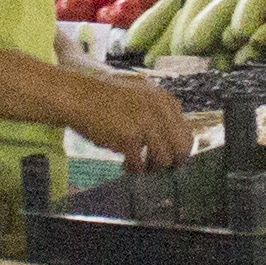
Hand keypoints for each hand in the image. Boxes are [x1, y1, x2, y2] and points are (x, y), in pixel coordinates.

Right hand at [67, 70, 195, 172]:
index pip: (186, 134)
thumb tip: (172, 144)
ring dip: (150, 168)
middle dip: (171, 163)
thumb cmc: (106, 97)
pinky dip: (133, 169)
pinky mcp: (129, 137)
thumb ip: (159, 114)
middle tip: (158, 168)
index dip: (178, 151)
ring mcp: (146, 124)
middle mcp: (160, 111)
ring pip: (162, 160)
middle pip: (181, 149)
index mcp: (166, 101)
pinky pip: (139, 164)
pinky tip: (125, 166)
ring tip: (137, 166)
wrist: (79, 95)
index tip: (169, 159)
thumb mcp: (142, 96)